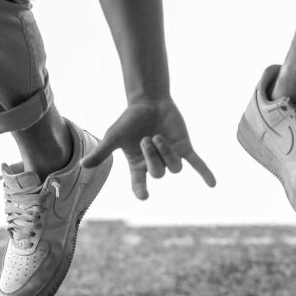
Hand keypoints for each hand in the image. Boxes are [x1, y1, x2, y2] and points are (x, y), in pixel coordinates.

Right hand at [81, 97, 215, 199]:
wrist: (148, 101)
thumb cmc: (129, 120)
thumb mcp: (114, 136)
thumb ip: (102, 152)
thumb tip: (82, 165)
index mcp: (138, 166)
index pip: (140, 185)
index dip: (142, 191)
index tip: (144, 195)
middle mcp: (154, 164)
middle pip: (158, 173)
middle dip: (153, 157)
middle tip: (148, 139)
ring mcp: (170, 156)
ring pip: (174, 167)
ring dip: (167, 153)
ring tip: (159, 137)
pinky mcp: (184, 147)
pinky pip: (196, 163)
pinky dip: (205, 173)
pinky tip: (213, 184)